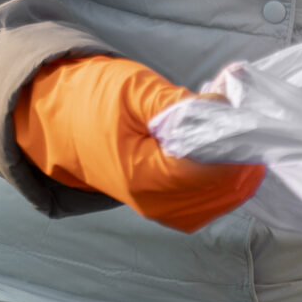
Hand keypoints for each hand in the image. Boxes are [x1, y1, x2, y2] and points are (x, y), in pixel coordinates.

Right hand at [12, 56, 265, 232]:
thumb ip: (181, 105)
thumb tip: (226, 108)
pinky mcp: (166, 206)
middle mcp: (155, 204)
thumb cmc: (89, 100)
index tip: (247, 114)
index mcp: (144, 177)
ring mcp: (161, 209)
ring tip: (230, 127)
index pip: (209, 172)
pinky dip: (226, 176)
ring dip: (237, 163)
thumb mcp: (133, 91)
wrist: (55, 120)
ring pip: (223, 198)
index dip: (236, 144)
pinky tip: (221, 148)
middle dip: (241, 151)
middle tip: (240, 113)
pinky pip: (211, 201)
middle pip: (223, 188)